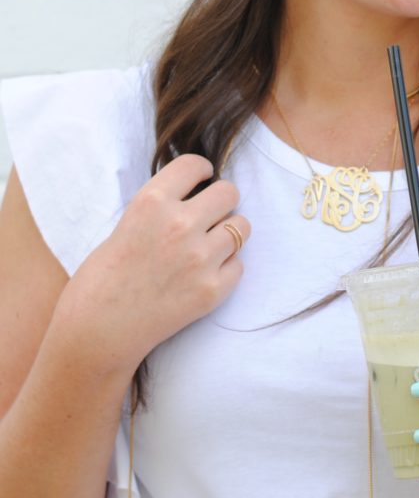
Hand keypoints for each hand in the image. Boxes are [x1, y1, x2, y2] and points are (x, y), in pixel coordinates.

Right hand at [54, 154, 250, 376]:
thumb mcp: (127, 223)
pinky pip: (239, 264)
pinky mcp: (212, 290)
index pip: (195, 164)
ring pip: (242, 226)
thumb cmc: (104, 277)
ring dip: (228, 233)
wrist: (97, 332)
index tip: (202, 179)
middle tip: (208, 216)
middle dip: (220, 201)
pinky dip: (226, 268)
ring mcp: (200, 258)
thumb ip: (164, 206)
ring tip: (207, 246)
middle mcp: (179, 225)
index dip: (202, 171)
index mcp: (151, 202)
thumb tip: (199, 191)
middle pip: (229, 192)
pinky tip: (202, 275)